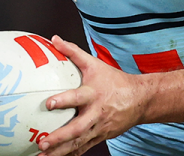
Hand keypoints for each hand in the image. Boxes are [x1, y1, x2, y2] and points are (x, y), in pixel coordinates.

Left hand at [37, 36, 145, 155]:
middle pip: (78, 129)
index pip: (78, 98)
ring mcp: (99, 128)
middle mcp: (96, 114)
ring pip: (79, 143)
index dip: (64, 101)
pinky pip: (84, 148)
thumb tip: (54, 39)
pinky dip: (71, 154)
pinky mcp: (101, 137)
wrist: (141, 100)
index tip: (49, 104)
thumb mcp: (94, 63)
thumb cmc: (114, 80)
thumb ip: (73, 52)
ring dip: (61, 151)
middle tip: (43, 143)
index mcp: (94, 95)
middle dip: (59, 137)